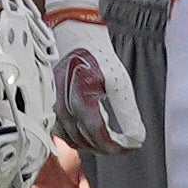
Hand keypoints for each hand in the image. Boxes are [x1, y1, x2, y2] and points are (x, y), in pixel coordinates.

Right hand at [48, 10, 143, 151]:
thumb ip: (127, 113)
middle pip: (87, 143)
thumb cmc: (95, 56)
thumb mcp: (119, 83)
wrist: (73, 40)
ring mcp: (54, 109)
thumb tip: (136, 137)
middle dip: (108, 147)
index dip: (119, 147)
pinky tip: (90, 132)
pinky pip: (63, 133)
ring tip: (109, 140)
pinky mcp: (50, 107)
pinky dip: (78, 137)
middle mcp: (64, 109)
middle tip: (125, 144)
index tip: (132, 145)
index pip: (101, 138)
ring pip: (74, 141)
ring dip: (93, 144)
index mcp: (81, 102)